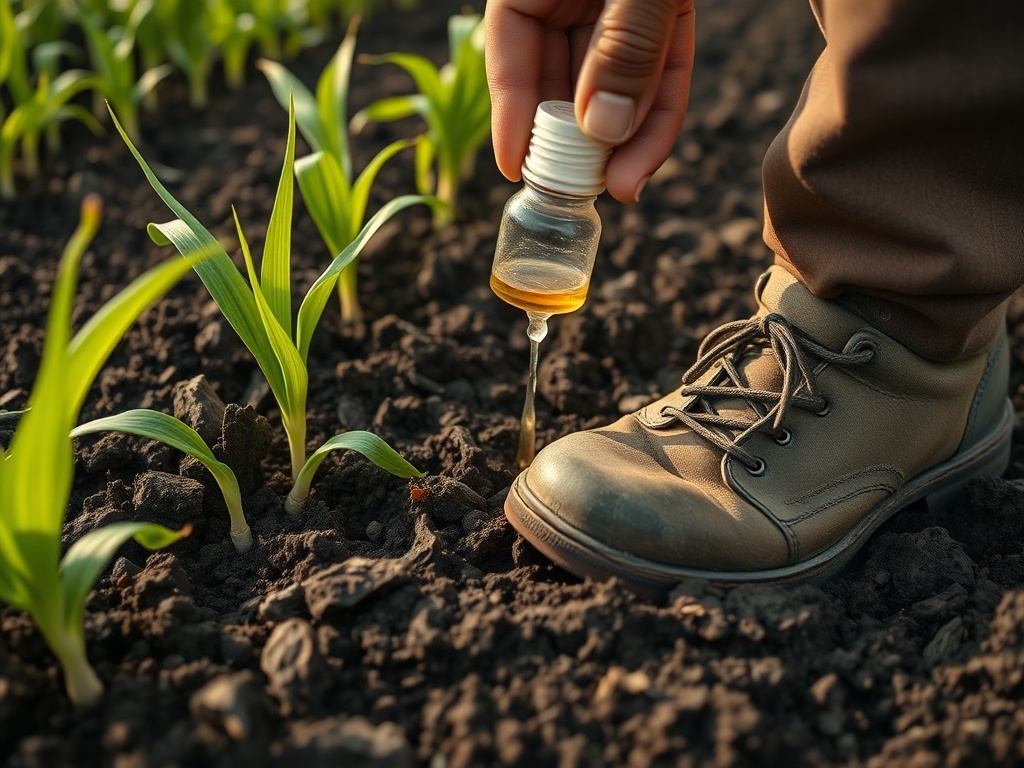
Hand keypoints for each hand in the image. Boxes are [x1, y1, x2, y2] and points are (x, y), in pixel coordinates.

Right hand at [484, 0, 695, 202]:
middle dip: (575, 140)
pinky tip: (646, 159)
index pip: (509, 49)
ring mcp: (617, 7)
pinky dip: (657, 116)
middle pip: (560, 77)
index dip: (511, 112)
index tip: (514, 167)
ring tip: (625, 185)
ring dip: (621, 141)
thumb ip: (622, 45)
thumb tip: (604, 127)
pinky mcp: (664, 16)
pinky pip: (659, 72)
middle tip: (579, 190)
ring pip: (613, 84)